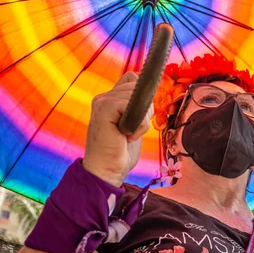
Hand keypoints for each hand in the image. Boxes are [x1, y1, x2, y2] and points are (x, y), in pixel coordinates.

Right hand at [82, 72, 152, 186]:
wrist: (105, 171)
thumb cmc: (119, 153)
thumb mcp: (132, 125)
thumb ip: (137, 108)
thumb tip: (150, 93)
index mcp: (109, 100)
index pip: (132, 80)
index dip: (142, 97)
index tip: (139, 119)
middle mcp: (103, 98)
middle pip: (138, 86)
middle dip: (145, 110)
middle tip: (132, 131)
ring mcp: (102, 102)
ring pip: (138, 96)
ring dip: (142, 120)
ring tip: (128, 135)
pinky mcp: (105, 108)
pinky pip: (135, 106)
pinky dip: (139, 125)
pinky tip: (128, 136)